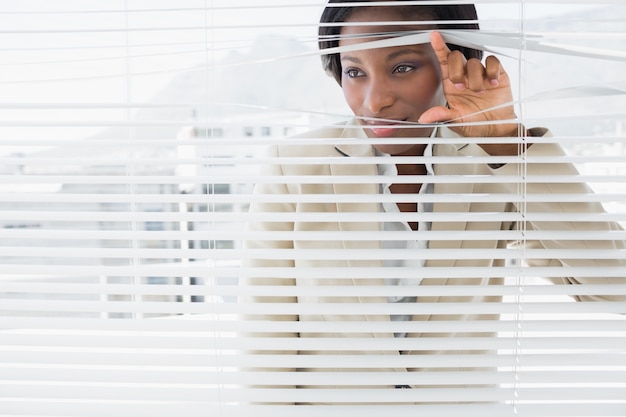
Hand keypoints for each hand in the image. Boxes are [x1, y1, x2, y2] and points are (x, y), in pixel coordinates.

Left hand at [419, 31, 525, 154]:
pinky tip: (492, 84)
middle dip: (457, 70)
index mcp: (451, 84)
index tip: (434, 36)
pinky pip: (492, 62)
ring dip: (475, 78)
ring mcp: (480, 73)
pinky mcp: (495, 73)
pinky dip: (492, 71)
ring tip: (479, 93)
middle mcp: (464, 75)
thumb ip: (441, 115)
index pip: (444, 61)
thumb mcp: (456, 122)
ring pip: (474, 62)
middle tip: (462, 87)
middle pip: (457, 57)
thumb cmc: (474, 123)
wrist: (496, 128)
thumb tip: (424, 117)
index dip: (439, 47)